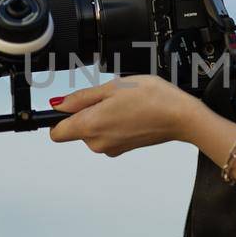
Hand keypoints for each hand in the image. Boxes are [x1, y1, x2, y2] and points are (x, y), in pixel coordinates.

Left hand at [48, 75, 196, 154]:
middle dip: (87, 112)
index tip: (68, 107)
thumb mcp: (111, 87)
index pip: (55, 132)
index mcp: (90, 126)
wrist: (180, 117)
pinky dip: (115, 123)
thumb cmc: (151, 99)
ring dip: (103, 116)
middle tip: (109, 97)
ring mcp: (111, 148)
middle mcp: (97, 143)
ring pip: (94, 131)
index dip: (57, 118)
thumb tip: (58, 105)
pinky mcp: (123, 149)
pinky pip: (109, 135)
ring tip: (124, 103)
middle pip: (77, 129)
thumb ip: (80, 98)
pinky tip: (131, 112)